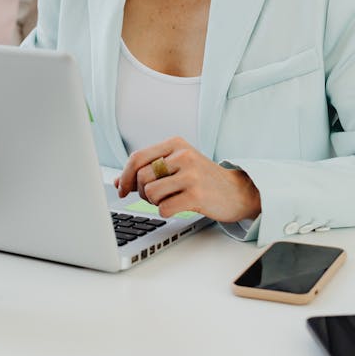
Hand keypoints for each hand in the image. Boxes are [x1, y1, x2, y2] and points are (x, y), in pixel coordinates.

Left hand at [115, 137, 260, 223]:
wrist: (237, 191)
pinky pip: (163, 208)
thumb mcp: (176, 166)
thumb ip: (148, 170)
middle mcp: (183, 155)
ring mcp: (191, 175)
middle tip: (154, 196)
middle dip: (141, 191)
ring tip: (170, 199)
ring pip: (150, 193)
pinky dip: (165, 211)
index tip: (121, 189)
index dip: (124, 176)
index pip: (137, 157)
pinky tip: (178, 207)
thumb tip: (117, 182)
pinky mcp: (197, 196)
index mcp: (176, 143)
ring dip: (154, 202)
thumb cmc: (202, 178)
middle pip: (141, 177)